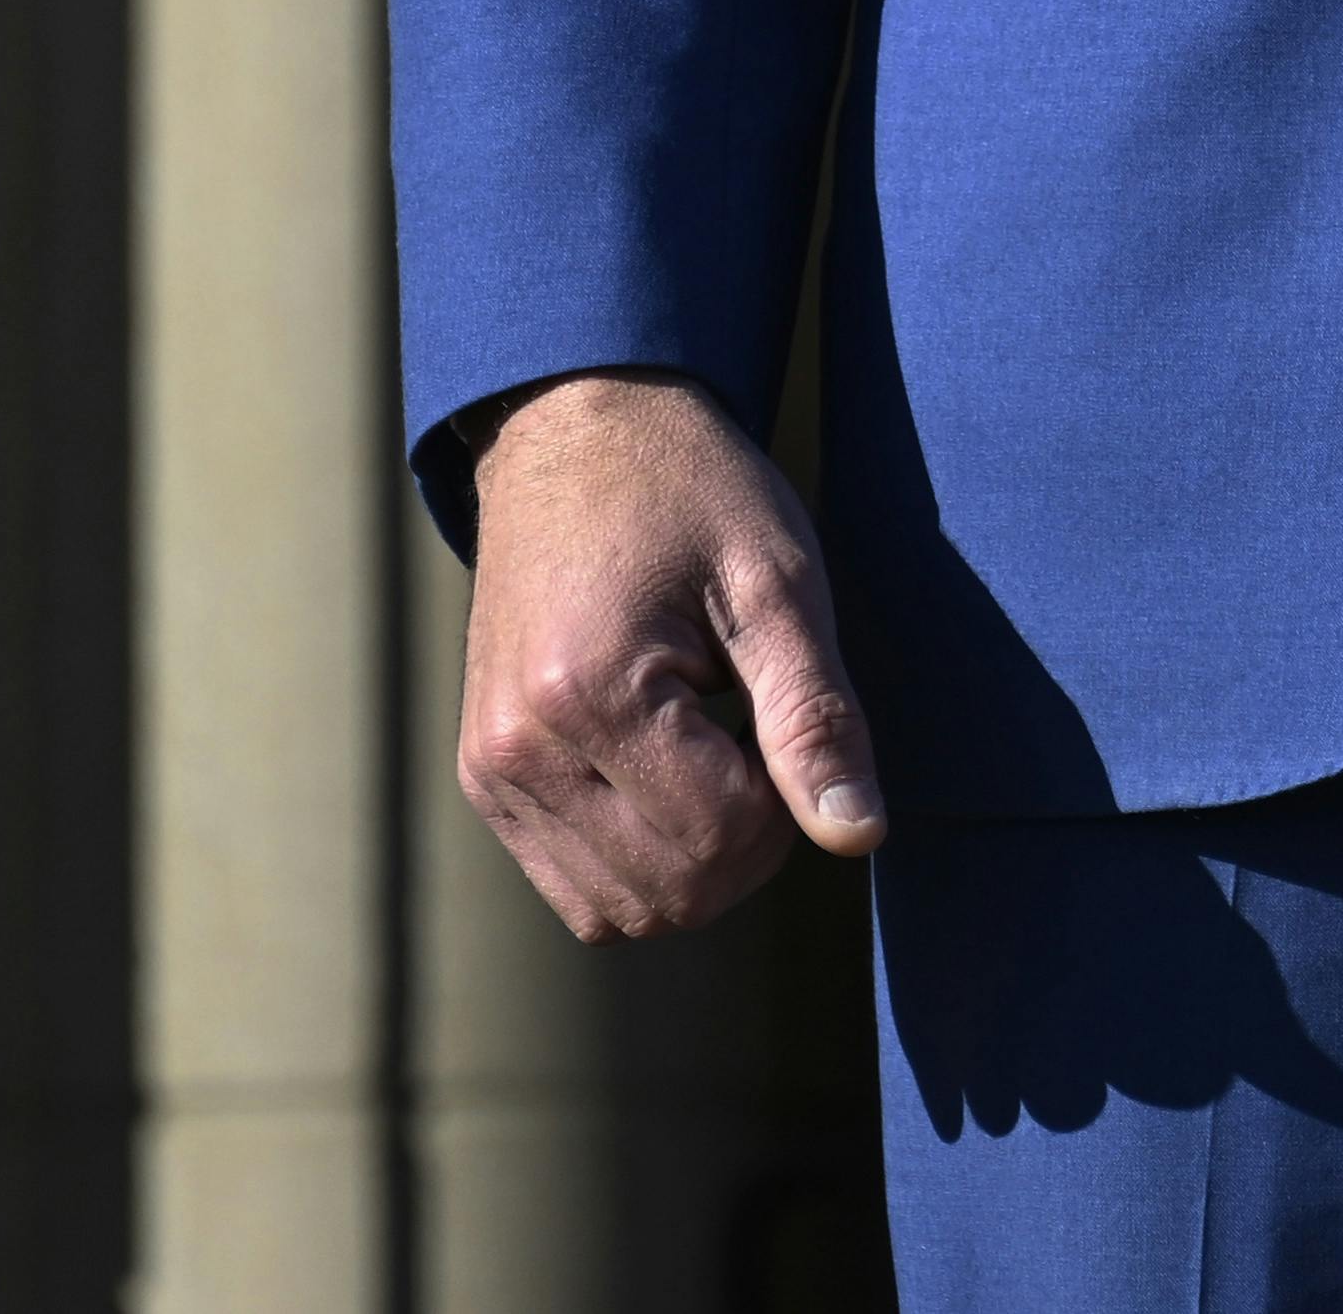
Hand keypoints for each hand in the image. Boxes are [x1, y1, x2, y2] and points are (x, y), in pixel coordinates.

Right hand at [450, 371, 886, 936]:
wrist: (576, 429)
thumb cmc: (689, 491)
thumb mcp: (776, 585)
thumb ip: (815, 717)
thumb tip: (858, 836)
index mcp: (589, 692)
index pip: (721, 840)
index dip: (784, 802)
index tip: (779, 712)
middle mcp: (518, 749)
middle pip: (672, 895)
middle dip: (744, 840)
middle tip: (753, 731)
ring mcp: (490, 771)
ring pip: (620, 912)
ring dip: (691, 857)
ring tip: (704, 744)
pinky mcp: (484, 778)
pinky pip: (574, 888)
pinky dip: (637, 858)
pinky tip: (661, 767)